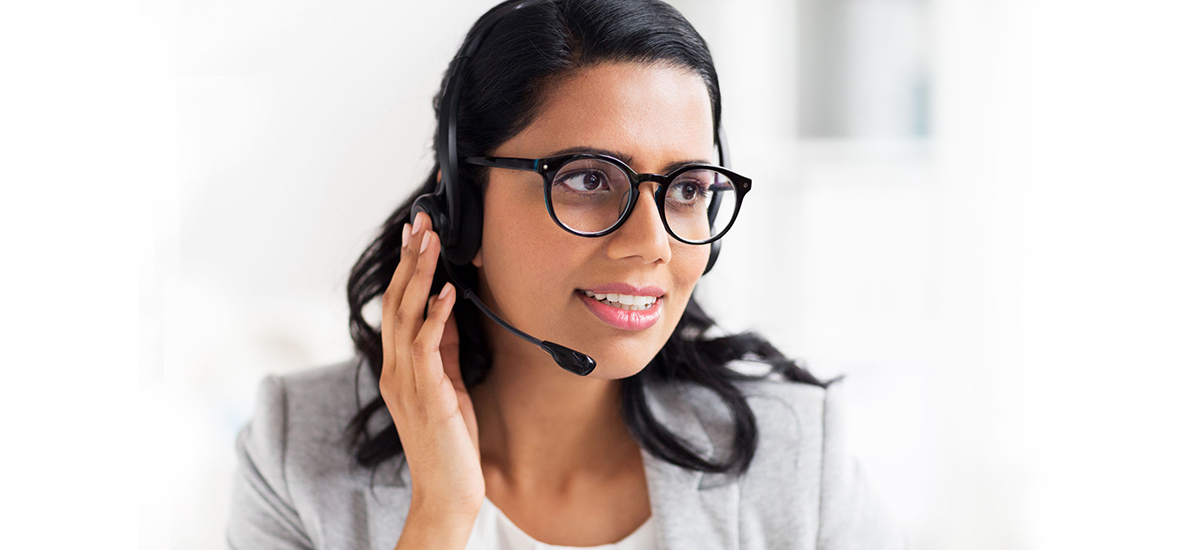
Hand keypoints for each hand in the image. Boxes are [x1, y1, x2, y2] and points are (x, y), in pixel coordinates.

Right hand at [379, 211, 483, 519]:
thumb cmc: (450, 443)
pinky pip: (427, 346)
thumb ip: (445, 349)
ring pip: (406, 315)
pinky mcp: (426, 393)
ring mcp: (407, 381)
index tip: (415, 234)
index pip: (396, 306)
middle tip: (421, 222)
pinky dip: (436, 315)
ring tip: (431, 241)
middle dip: (409, 259)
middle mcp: (396, 369)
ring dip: (420, 275)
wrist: (447, 491)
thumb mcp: (448, 385)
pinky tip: (447, 291)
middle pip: (396, 302)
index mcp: (398, 366)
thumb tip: (449, 308)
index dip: (406, 268)